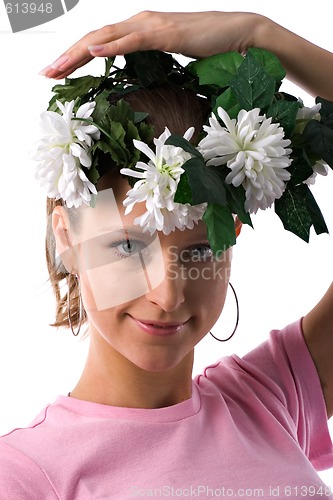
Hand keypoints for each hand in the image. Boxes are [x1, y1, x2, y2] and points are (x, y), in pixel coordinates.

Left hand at [40, 11, 263, 78]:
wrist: (240, 35)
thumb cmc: (210, 48)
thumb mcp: (174, 58)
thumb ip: (154, 62)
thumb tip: (140, 77)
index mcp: (141, 29)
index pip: (101, 41)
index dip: (76, 56)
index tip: (58, 72)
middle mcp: (141, 22)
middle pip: (96, 37)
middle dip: (68, 56)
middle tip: (46, 73)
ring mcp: (153, 25)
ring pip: (107, 36)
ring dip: (79, 52)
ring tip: (57, 67)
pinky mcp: (167, 33)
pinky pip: (134, 39)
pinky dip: (111, 44)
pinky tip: (93, 51)